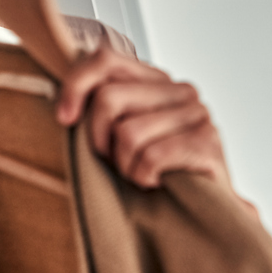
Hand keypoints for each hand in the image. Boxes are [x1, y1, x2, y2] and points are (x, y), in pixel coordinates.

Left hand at [56, 44, 230, 189]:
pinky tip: (157, 181)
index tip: (65, 118)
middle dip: (100, 139)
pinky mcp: (207, 142)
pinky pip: (151, 156)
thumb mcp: (121, 137)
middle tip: (115, 161)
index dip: (76, 85)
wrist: (203, 212)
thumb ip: (103, 110)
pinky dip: (144, 177)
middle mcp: (180, 91)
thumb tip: (65, 106)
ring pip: (128, 132)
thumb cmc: (158, 175)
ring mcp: (197, 115)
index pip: (106, 60)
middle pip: (109, 98)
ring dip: (126, 166)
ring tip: (141, 174)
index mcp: (158, 81)